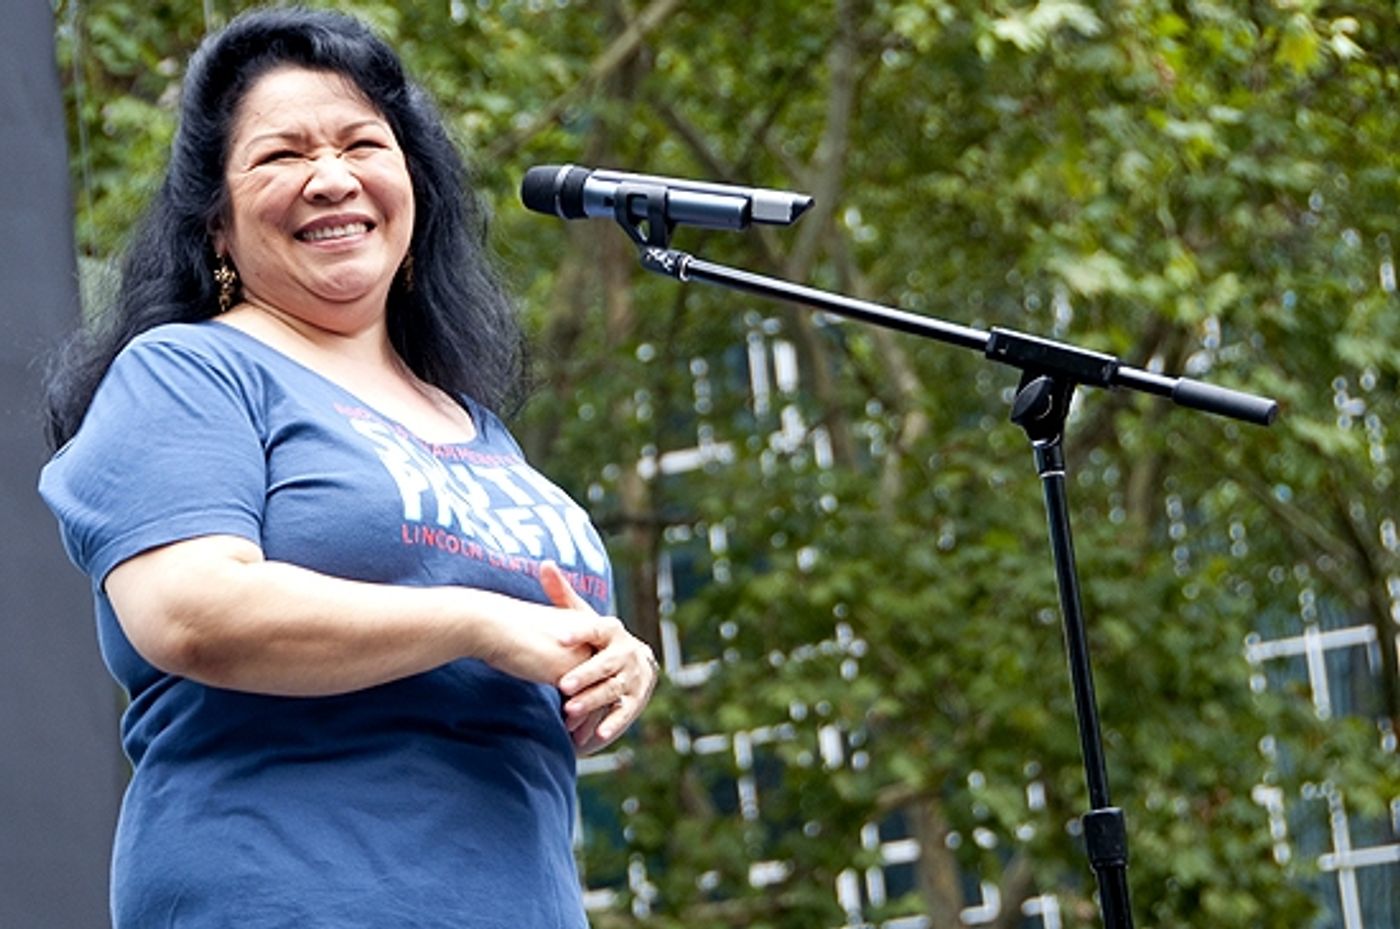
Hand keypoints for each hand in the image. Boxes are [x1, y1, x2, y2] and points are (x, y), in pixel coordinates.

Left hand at [539, 562, 658, 752]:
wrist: (634, 661)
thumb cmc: (598, 638)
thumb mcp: (582, 617)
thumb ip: (563, 594)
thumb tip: (545, 564)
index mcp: (611, 630)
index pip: (597, 628)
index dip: (579, 633)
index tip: (559, 639)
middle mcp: (626, 652)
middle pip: (606, 664)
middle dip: (585, 675)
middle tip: (562, 685)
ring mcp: (633, 677)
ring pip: (613, 689)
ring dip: (593, 701)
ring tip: (569, 711)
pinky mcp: (636, 700)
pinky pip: (624, 712)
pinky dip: (612, 724)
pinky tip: (596, 736)